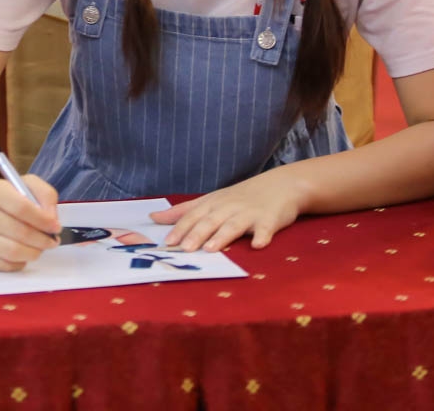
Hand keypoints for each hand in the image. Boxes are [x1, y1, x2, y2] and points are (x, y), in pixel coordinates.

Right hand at [0, 175, 60, 271]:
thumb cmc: (8, 199)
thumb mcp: (27, 186)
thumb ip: (45, 195)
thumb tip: (52, 218)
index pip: (22, 208)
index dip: (43, 220)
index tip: (56, 227)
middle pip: (20, 232)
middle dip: (43, 240)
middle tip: (52, 241)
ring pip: (12, 252)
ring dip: (33, 253)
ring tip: (40, 248)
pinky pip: (4, 265)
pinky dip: (20, 262)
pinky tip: (23, 254)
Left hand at [149, 169, 305, 251]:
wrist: (280, 185)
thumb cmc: (240, 197)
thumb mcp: (210, 201)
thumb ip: (183, 211)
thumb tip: (153, 217)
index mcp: (213, 204)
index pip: (193, 216)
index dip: (180, 228)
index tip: (167, 242)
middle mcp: (228, 207)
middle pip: (210, 221)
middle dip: (196, 234)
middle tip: (184, 248)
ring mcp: (249, 213)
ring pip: (233, 225)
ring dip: (222, 236)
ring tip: (211, 248)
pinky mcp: (269, 219)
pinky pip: (265, 229)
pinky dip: (262, 236)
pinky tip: (257, 245)